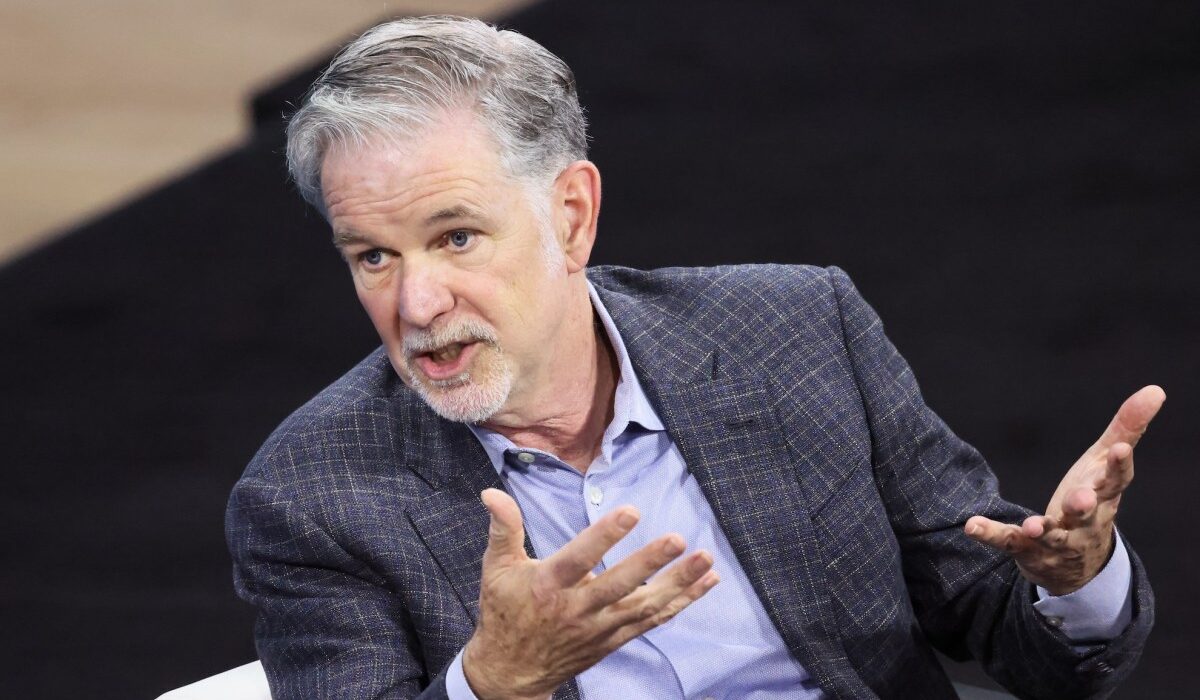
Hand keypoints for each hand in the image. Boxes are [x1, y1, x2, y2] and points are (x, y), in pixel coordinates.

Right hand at [462, 488, 718, 699]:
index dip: (604, 536)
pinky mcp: (614, 638)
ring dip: (678, 584)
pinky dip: (681, 602)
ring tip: (706, 560)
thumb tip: (492, 492)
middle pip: (618, 586)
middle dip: (650, 564)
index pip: (579, 558)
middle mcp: (577, 609)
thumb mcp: (497, 568)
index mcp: (548, 586)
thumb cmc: (504, 611)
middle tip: (678, 540)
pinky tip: (706, 582)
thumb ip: (503, 528)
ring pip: (643, 606)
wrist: (510, 672)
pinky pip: (652, 621)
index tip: (631, 512)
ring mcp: (599, 627)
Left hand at [965, 385, 1164, 594]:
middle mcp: (1086, 522)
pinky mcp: (1028, 549)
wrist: (1078, 565)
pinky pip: (1009, 542)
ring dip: (1044, 531)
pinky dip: (991, 534)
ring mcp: (1058, 540)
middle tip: (1081, 498)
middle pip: (1088, 514)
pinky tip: (972, 526)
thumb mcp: (1104, 464)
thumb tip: (1156, 390)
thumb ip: (1126, 429)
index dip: (1120, 466)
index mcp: (1104, 496)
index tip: (1121, 449)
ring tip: (1035, 526)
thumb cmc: (1093, 499)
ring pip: (1053, 537)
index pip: (1117, 481)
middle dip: (1084, 506)